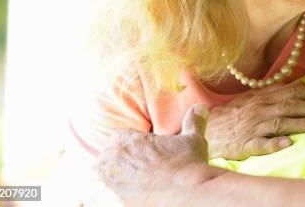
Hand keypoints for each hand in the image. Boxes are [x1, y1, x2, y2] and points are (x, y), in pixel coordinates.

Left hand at [94, 104, 211, 206]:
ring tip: (131, 180)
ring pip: (103, 175)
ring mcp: (112, 180)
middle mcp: (115, 158)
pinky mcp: (114, 198)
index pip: (117, 138)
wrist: (186, 193)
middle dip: (119, 160)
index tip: (139, 152)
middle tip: (136, 168)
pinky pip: (105, 193)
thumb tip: (201, 107)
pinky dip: (113, 192)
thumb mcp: (192, 140)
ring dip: (114, 175)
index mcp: (128, 140)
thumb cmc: (188, 164)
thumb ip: (193, 122)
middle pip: (108, 156)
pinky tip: (129, 192)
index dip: (128, 145)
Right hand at [206, 80, 304, 158]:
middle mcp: (260, 109)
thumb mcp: (256, 97)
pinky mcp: (245, 144)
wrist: (209, 128)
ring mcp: (253, 126)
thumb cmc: (236, 113)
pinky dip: (274, 143)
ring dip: (300, 123)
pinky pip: (260, 144)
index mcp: (264, 97)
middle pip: (290, 106)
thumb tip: (303, 84)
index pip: (293, 92)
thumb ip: (279, 91)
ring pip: (279, 123)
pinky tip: (287, 144)